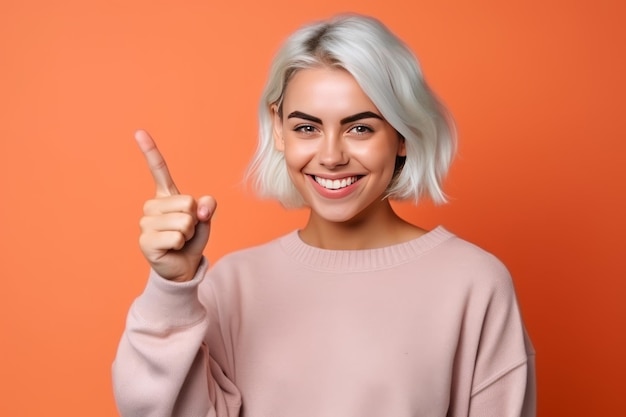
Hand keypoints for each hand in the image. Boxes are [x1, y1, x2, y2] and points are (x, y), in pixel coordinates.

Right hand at [134, 130, 216, 281]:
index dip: (150, 151)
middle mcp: (151, 206)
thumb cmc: (191, 240)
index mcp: (165, 196)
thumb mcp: (205, 220)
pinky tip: (173, 249)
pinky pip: (176, 237)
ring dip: (188, 234)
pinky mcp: (145, 241)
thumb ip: (207, 207)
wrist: (183, 267)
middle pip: (187, 202)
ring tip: (179, 240)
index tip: (139, 131)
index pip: (158, 170)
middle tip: (186, 232)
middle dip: (194, 220)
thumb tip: (201, 207)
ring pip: (184, 221)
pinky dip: (181, 244)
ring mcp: (146, 223)